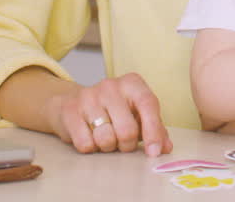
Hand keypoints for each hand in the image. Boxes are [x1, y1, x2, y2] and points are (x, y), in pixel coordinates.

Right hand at [43, 73, 172, 155]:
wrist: (74, 103)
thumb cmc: (113, 110)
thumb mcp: (137, 114)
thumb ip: (154, 128)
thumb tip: (165, 147)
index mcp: (132, 83)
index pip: (148, 104)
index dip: (153, 131)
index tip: (154, 151)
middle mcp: (110, 85)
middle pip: (127, 129)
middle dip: (127, 145)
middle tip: (123, 142)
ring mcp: (89, 96)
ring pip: (106, 139)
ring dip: (108, 147)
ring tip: (106, 137)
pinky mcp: (70, 110)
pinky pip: (86, 143)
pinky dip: (91, 147)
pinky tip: (90, 136)